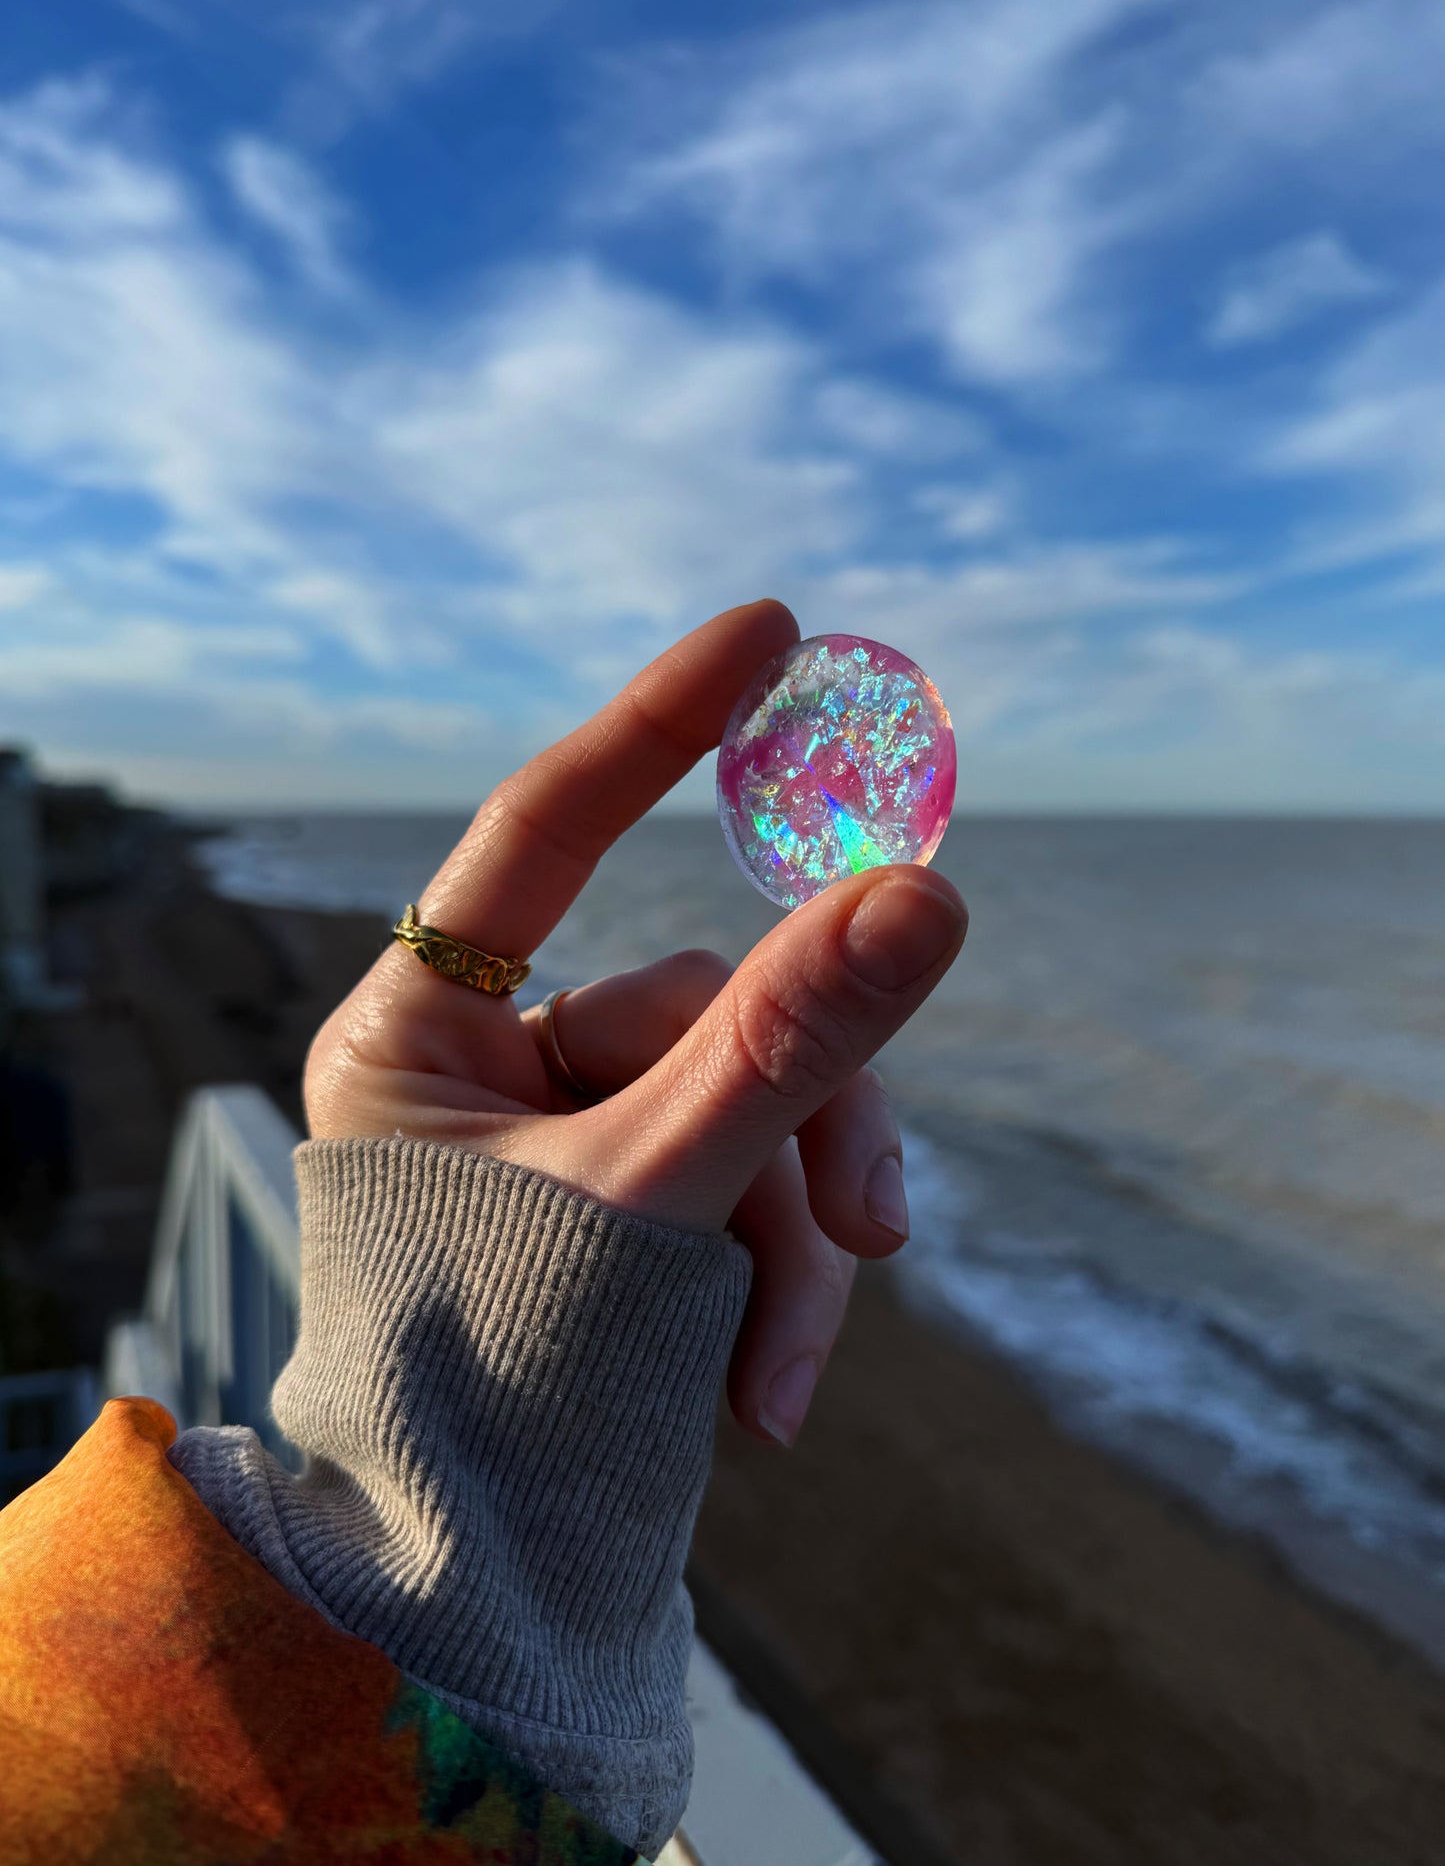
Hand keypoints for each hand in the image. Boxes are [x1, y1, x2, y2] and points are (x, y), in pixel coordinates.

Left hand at [304, 601, 967, 1445]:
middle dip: (791, 1133)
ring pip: (748, 1104)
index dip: (658, 726)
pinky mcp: (634, 1208)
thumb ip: (785, 1051)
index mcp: (420, 1032)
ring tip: (781, 1383)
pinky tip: (762, 1399)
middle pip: (702, 1009)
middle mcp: (491, 1064)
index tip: (769, 630)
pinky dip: (777, 1279)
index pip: (546, 828)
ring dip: (794, 1235)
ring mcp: (568, 1137)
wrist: (468, 1597)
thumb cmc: (495, 1396)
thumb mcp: (649, 1204)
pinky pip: (747, 1184)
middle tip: (866, 1240)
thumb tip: (928, 890)